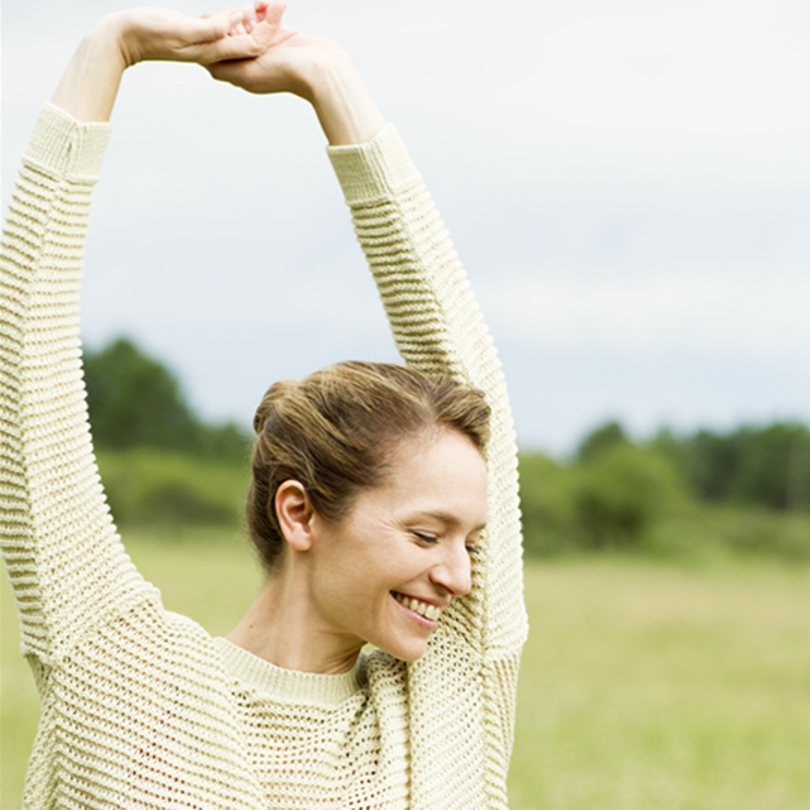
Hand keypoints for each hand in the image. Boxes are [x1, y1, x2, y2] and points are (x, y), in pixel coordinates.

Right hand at [113, 6, 280, 66]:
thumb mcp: (180, 28)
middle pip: (253, 42)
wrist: (124, 39)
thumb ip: (208, 29)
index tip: (279, 4)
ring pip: (241, 36)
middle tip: (279, 2)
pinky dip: (239, 19)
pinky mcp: (199, 36)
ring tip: (267, 2)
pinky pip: (227, 29)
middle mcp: (215, 51)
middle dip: (270, 24)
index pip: (254, 45)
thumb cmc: (147, 33)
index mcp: (214, 51)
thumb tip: (234, 23)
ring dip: (256, 20)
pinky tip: (244, 9)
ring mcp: (208, 44)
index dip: (271, 27)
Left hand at [207, 1, 385, 144]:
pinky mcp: (285, 37)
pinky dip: (270, 10)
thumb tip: (203, 63)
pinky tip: (275, 3)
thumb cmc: (287, 74)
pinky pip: (270, 19)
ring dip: (252, 11)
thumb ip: (225, 68)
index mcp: (244, 72)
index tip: (212, 19)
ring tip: (261, 5)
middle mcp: (255, 61)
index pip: (221, 50)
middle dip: (234, 19)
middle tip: (238, 10)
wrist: (323, 70)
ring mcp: (270, 48)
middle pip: (234, 34)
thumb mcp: (248, 73)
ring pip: (251, 23)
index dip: (216, 33)